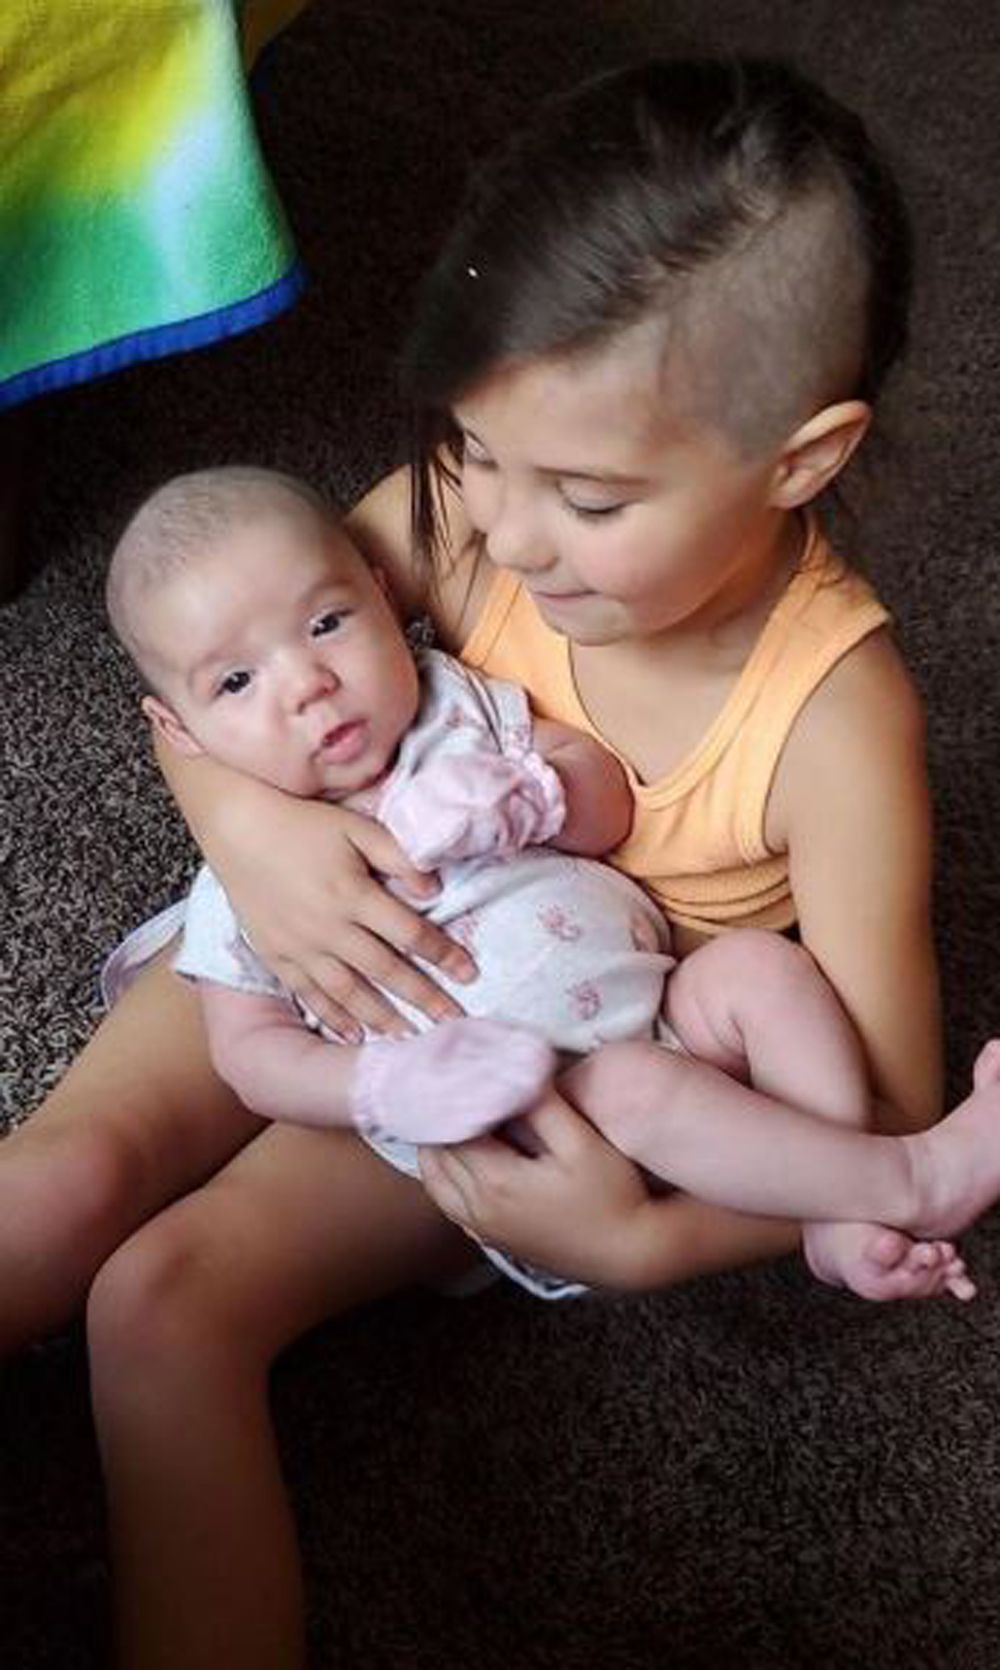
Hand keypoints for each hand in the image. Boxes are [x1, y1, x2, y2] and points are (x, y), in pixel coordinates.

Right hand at [216, 795, 476, 1035]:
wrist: (237, 827)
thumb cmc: (302, 822)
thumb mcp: (356, 826)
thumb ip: (398, 855)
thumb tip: (434, 890)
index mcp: (354, 894)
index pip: (410, 933)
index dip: (443, 955)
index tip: (470, 975)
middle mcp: (329, 927)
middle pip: (386, 970)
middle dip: (424, 998)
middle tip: (453, 1022)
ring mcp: (300, 946)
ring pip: (349, 991)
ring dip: (382, 1017)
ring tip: (410, 1039)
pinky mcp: (276, 954)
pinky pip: (308, 993)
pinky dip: (333, 1016)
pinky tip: (354, 1035)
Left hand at [418, 1087, 652, 1287]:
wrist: (630, 1254)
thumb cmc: (613, 1196)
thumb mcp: (581, 1142)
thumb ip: (542, 1105)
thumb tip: (513, 1070)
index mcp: (495, 1180)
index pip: (449, 1128)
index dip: (452, 1096)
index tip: (461, 1068)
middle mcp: (478, 1208)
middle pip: (436, 1153)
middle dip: (441, 1117)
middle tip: (456, 1084)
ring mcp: (483, 1228)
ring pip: (435, 1180)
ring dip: (439, 1146)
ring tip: (459, 1116)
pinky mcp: (493, 1239)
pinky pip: (449, 1203)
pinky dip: (446, 1175)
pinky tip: (468, 1156)